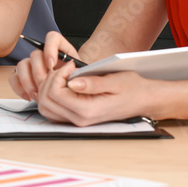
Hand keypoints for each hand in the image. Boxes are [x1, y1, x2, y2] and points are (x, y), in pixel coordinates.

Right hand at [9, 31, 79, 100]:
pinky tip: (30, 97)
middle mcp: (45, 54)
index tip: (52, 65)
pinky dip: (20, 87)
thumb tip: (74, 77)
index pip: (52, 37)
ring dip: (28, 81)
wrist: (77, 92)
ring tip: (38, 94)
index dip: (49, 49)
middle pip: (34, 54)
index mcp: (61, 48)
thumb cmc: (83, 84)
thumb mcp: (88, 76)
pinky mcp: (25, 76)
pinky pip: (14, 77)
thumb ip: (83, 74)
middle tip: (46, 85)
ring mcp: (33, 65)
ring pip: (22, 65)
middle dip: (39, 72)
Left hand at [34, 61, 156, 125]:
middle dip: (50, 80)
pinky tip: (63, 83)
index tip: (71, 65)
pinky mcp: (75, 117)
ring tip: (64, 76)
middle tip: (66, 69)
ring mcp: (77, 121)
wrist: (143, 100)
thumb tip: (71, 83)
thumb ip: (92, 83)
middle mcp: (80, 120)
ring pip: (45, 107)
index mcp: (88, 110)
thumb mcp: (115, 80)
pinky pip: (52, 109)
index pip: (55, 93)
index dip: (58, 75)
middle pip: (45, 101)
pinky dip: (51, 95)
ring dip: (48, 88)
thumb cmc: (132, 88)